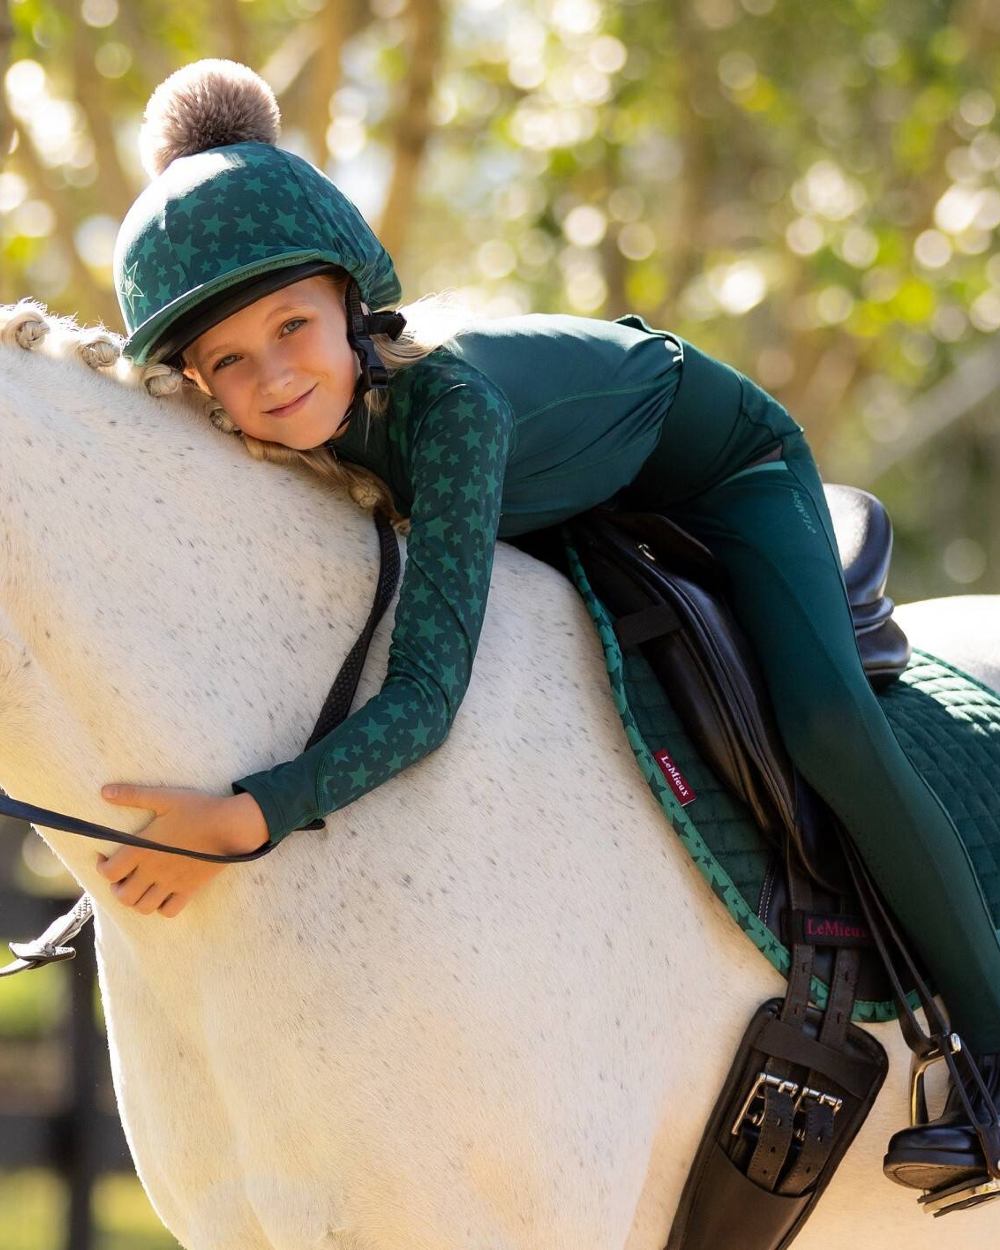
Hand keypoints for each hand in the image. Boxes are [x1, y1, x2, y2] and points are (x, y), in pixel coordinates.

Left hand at [96, 785, 268, 918]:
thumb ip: (133, 795)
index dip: (100, 867)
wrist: (230, 825)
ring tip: (140, 886)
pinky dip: (162, 907)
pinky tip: (163, 893)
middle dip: (117, 888)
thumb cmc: (198, 809)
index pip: (109, 872)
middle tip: (122, 876)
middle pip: (122, 896)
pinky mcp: (189, 889)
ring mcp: (172, 883)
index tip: (104, 857)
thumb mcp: (165, 797)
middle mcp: (153, 871)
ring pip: (143, 908)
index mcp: (142, 849)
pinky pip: (169, 911)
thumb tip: (104, 791)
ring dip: (137, 900)